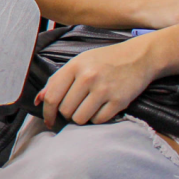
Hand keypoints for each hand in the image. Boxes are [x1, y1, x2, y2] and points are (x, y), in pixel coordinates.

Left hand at [36, 36, 156, 126]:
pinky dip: (97, 118)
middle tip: (77, 105)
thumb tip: (39, 99)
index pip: (52, 96)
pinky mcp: (119, 101)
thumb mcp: (80, 62)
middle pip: (66, 110)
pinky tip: (102, 107)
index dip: (47, 112)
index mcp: (75, 65)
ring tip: (89, 106)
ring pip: (80, 119)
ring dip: (82, 117)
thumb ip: (58, 80)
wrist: (139, 57)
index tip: (48, 120)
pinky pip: (98, 121)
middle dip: (68, 113)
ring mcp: (104, 89)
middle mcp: (88, 77)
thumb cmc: (105, 60)